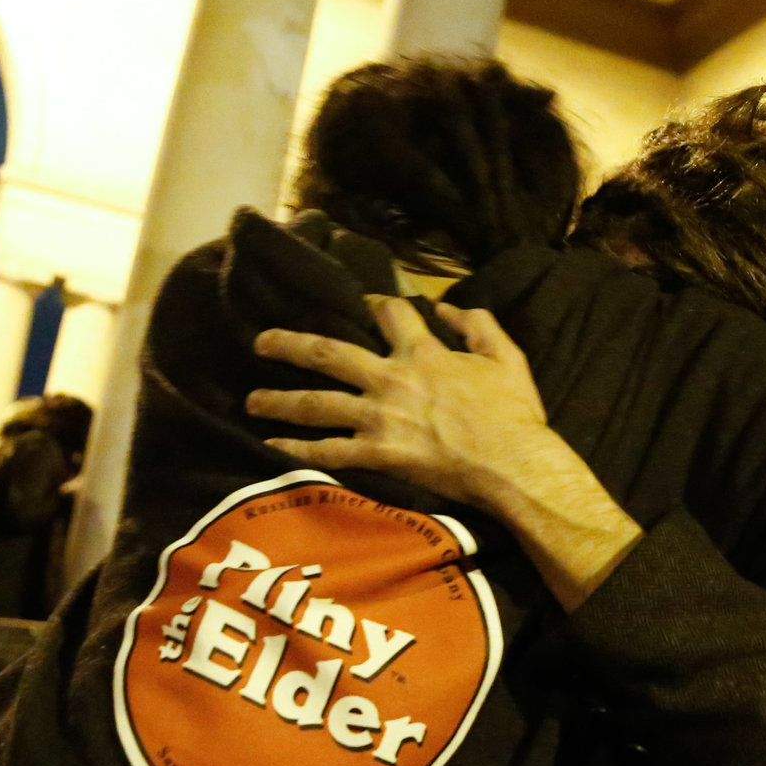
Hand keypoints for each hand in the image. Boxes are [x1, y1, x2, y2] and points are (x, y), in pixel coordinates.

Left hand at [248, 297, 554, 509]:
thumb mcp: (507, 356)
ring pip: (317, 403)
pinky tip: (272, 447)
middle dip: (291, 345)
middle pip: (329, 353)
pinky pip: (329, 451)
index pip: (391, 313)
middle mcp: (391, 378)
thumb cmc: (513, 413)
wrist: (512, 462)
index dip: (375, 303)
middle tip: (261, 342)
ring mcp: (380, 417)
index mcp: (422, 352)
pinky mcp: (378, 453)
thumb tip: (451, 307)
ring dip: (280, 400)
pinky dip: (298, 450)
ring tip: (252, 400)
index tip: (362, 303)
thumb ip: (479, 325)